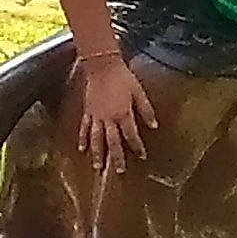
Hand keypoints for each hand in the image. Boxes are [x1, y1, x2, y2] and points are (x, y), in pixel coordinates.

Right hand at [77, 56, 158, 173]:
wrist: (102, 65)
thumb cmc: (122, 77)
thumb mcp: (139, 92)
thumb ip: (146, 110)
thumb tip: (154, 125)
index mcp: (123, 114)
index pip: (131, 135)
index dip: (137, 146)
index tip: (142, 156)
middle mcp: (108, 118)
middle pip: (112, 142)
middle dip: (116, 157)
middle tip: (119, 171)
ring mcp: (96, 116)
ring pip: (96, 139)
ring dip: (97, 154)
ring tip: (98, 167)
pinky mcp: (88, 111)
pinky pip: (84, 128)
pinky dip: (83, 139)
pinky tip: (82, 149)